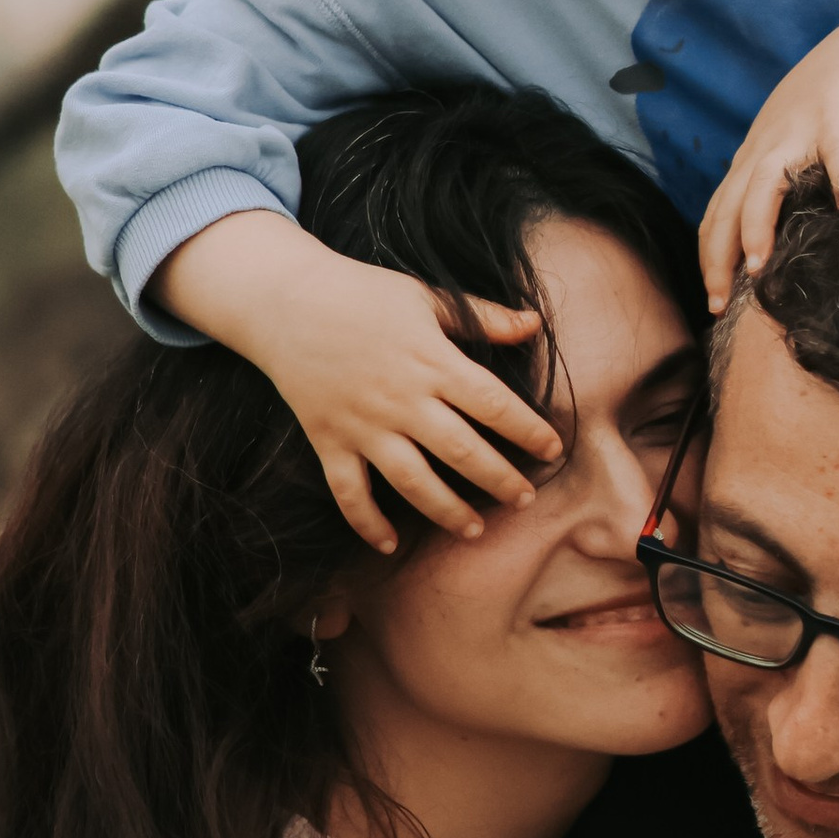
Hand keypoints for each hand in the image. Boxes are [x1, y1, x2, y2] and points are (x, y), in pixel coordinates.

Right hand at [155, 210, 561, 551]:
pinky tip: (390, 545)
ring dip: (447, 511)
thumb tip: (536, 324)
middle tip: (525, 498)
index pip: (493, 404)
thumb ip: (483, 316)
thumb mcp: (426, 295)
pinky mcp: (328, 441)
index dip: (528, 430)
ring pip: (413, 482)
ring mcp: (363, 425)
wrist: (286, 301)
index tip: (553, 450)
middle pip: (461, 451)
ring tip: (475, 530)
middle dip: (500, 480)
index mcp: (431, 361)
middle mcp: (401, 400)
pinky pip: (349, 492)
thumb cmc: (362, 293)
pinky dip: (367, 523)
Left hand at [700, 10, 838, 309]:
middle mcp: (766, 148)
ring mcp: (799, 131)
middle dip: (720, 256)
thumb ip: (781, 193)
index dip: (711, 260)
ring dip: (758, 223)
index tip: (714, 304)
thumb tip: (772, 255)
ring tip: (760, 265)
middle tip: (721, 303)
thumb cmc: (828, 109)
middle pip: (729, 206)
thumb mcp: (792, 153)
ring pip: (766, 182)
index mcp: (752, 161)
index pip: (717, 216)